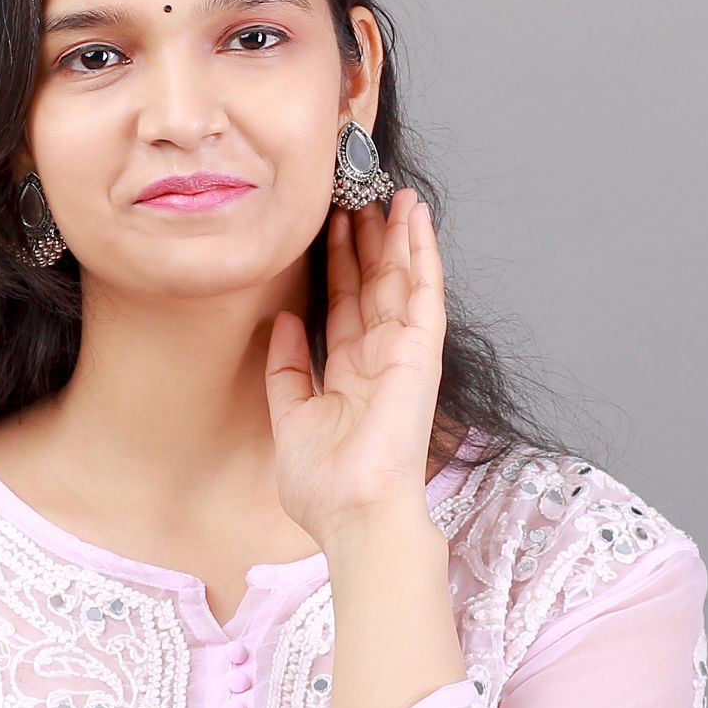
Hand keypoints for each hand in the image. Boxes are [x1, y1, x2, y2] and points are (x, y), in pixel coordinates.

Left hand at [263, 188, 446, 546]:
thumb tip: (282, 323)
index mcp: (348, 376)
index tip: (331, 226)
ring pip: (400, 280)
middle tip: (357, 193)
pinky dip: (422, 254)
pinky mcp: (421, 353)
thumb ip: (287, 371)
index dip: (337, 265)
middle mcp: (378, 359)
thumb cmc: (325, 486)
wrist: (354, 515)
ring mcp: (402, 354)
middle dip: (366, 240)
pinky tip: (417, 218)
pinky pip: (424, 293)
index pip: (342, 306)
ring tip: (391, 193)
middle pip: (372, 285)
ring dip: (396, 236)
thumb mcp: (290, 419)